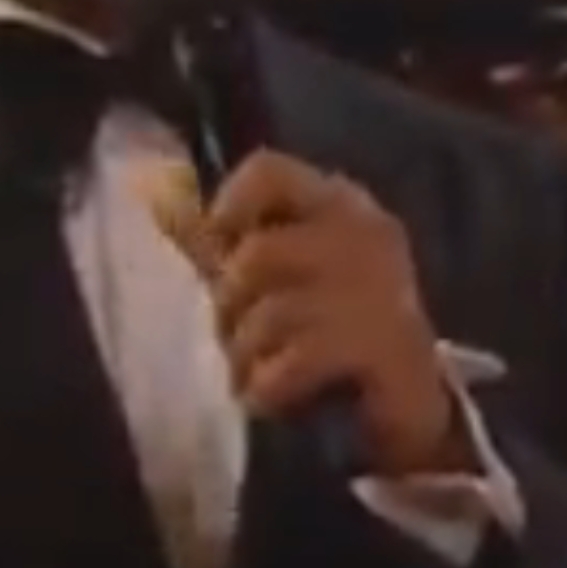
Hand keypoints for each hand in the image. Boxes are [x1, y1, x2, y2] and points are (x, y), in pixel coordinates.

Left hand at [181, 151, 465, 474]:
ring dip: (246, 355)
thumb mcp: (280, 274)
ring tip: (254, 372)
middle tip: (238, 336)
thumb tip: (156, 200)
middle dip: (230, 306)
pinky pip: (294, 361)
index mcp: (340, 202)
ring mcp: (380, 289)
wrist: (411, 394)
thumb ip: (225, 241)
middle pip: (257, 255)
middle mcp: (365, 233)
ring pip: (271, 314)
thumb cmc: (332, 325)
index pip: (269, 171)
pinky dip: (268, 388)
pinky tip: (271, 396)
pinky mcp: (384, 344)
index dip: (228, 209)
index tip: (221, 251)